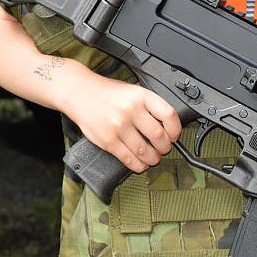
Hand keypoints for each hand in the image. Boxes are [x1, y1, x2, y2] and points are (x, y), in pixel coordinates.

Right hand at [64, 72, 182, 172]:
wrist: (80, 93)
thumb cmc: (107, 92)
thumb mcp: (133, 91)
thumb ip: (149, 105)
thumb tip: (167, 125)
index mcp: (141, 96)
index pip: (169, 115)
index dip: (176, 129)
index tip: (175, 135)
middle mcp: (132, 110)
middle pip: (158, 136)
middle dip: (165, 147)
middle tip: (164, 149)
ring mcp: (119, 126)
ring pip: (145, 151)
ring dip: (153, 158)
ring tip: (154, 158)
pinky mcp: (108, 141)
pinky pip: (128, 158)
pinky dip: (138, 165)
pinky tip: (141, 164)